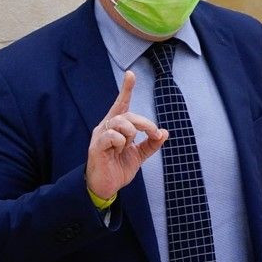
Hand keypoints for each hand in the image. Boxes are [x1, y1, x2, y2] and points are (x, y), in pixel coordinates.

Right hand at [85, 71, 167, 198]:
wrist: (106, 187)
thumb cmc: (118, 168)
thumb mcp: (139, 155)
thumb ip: (150, 144)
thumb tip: (165, 132)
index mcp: (116, 127)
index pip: (121, 104)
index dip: (126, 89)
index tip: (130, 74)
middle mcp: (106, 127)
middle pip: (128, 115)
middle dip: (145, 123)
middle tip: (154, 134)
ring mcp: (100, 136)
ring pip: (120, 123)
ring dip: (131, 134)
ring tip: (127, 147)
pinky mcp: (96, 147)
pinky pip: (111, 136)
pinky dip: (120, 142)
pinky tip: (117, 151)